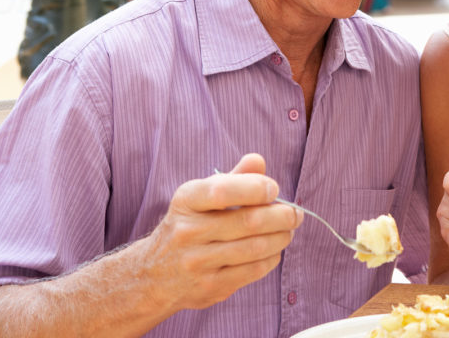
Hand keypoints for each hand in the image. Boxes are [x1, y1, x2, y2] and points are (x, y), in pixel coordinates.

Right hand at [137, 153, 300, 311]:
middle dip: (282, 216)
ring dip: (281, 237)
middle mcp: (188, 232)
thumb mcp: (201, 196)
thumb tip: (258, 160)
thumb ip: (233, 178)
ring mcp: (197, 263)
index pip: (222, 190)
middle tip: (296, 214)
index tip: (274, 189)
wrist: (153, 275)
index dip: (256, 188)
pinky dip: (271, 258)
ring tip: (289, 230)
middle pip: (248, 222)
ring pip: (254, 248)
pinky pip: (252, 271)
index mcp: (187, 201)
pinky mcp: (209, 287)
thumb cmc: (190, 225)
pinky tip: (274, 250)